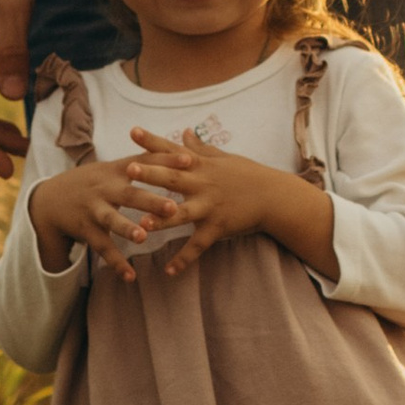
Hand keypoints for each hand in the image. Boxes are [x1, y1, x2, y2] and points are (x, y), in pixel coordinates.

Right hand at [30, 138, 179, 277]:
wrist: (49, 200)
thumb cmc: (92, 181)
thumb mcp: (113, 167)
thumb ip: (144, 160)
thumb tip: (182, 147)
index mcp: (116, 171)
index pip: (144, 163)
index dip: (165, 160)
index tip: (189, 160)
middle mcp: (104, 189)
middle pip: (129, 194)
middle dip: (150, 200)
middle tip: (173, 206)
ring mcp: (93, 210)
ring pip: (111, 220)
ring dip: (127, 228)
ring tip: (143, 237)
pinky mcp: (86, 230)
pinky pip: (102, 248)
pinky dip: (116, 263)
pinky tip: (131, 276)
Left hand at [127, 135, 335, 279]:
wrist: (275, 197)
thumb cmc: (249, 174)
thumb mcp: (223, 157)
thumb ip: (200, 147)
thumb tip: (184, 132)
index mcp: (201, 166)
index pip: (172, 150)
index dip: (152, 141)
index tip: (131, 132)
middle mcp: (203, 185)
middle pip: (172, 179)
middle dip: (151, 175)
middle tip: (129, 169)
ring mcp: (210, 207)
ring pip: (182, 214)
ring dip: (162, 220)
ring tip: (143, 226)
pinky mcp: (217, 228)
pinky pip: (198, 246)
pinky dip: (184, 259)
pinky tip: (169, 272)